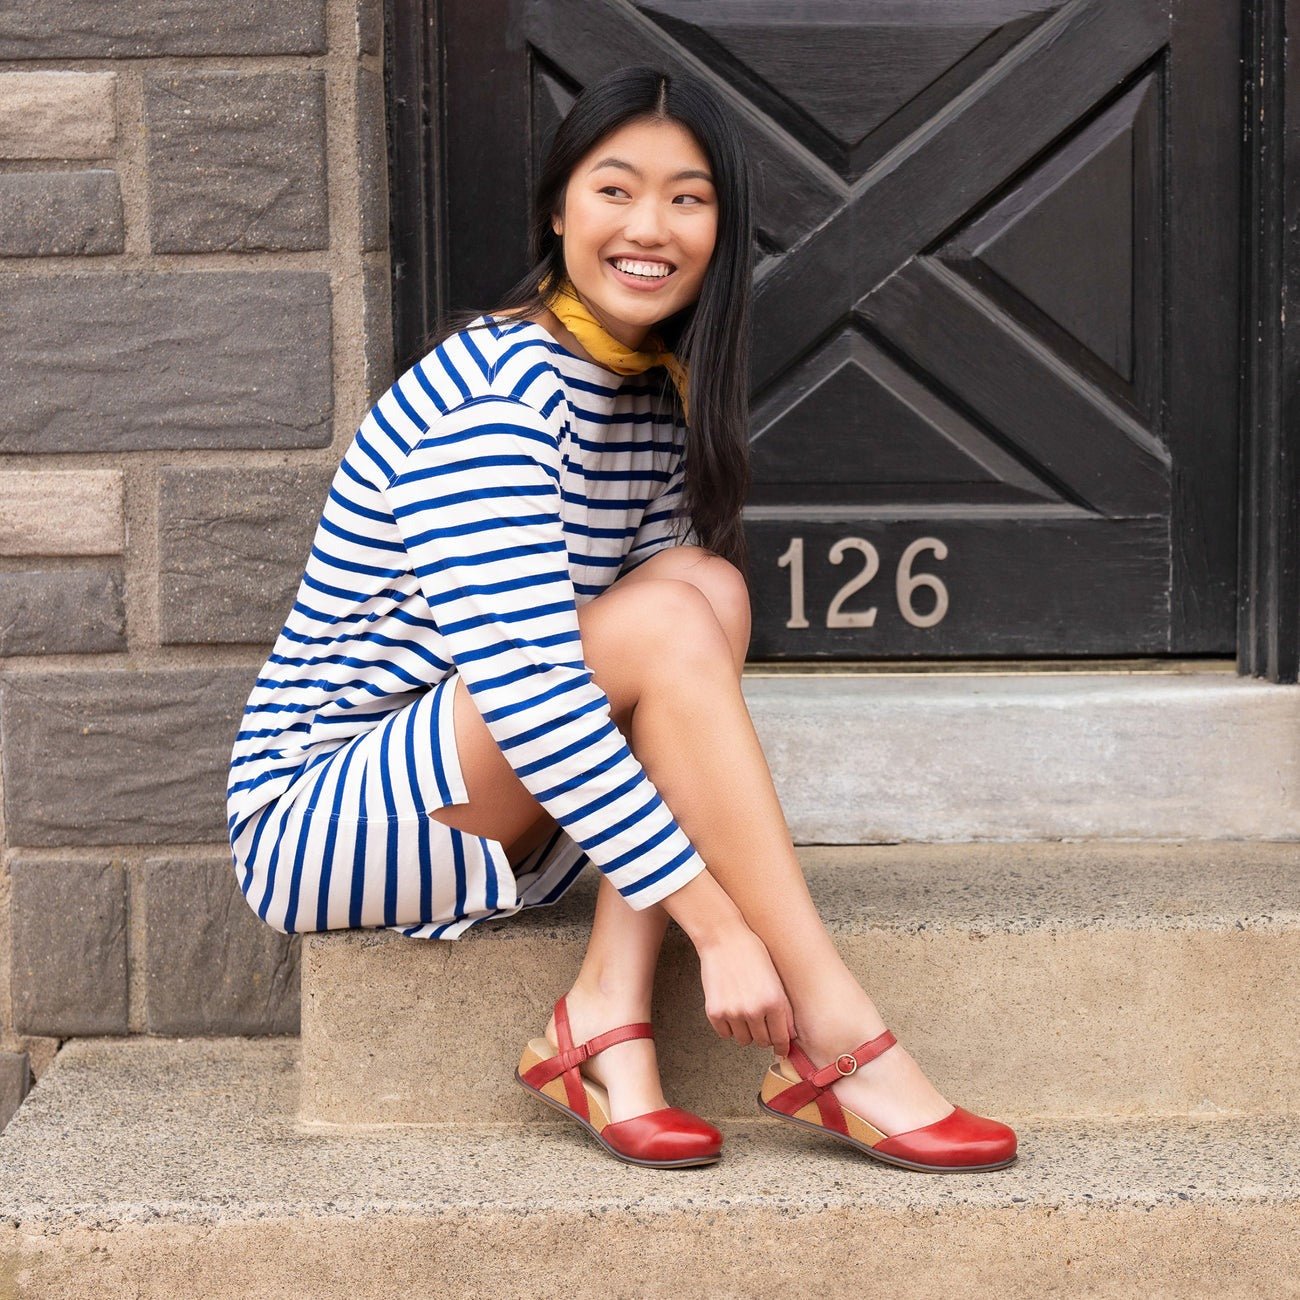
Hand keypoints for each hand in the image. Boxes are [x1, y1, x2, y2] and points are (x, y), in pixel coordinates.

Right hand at [697, 923, 795, 1055]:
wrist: (723, 938)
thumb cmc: (752, 953)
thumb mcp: (776, 979)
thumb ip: (783, 1009)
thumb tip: (788, 1036)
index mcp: (774, 1002)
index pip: (781, 1039)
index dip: (781, 1047)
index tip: (780, 1050)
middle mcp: (754, 1010)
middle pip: (762, 1042)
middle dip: (763, 1035)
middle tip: (759, 1021)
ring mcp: (733, 1012)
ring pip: (743, 1040)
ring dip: (745, 1032)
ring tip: (743, 1012)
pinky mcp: (714, 1012)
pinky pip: (725, 1034)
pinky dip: (728, 1027)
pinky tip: (730, 1009)